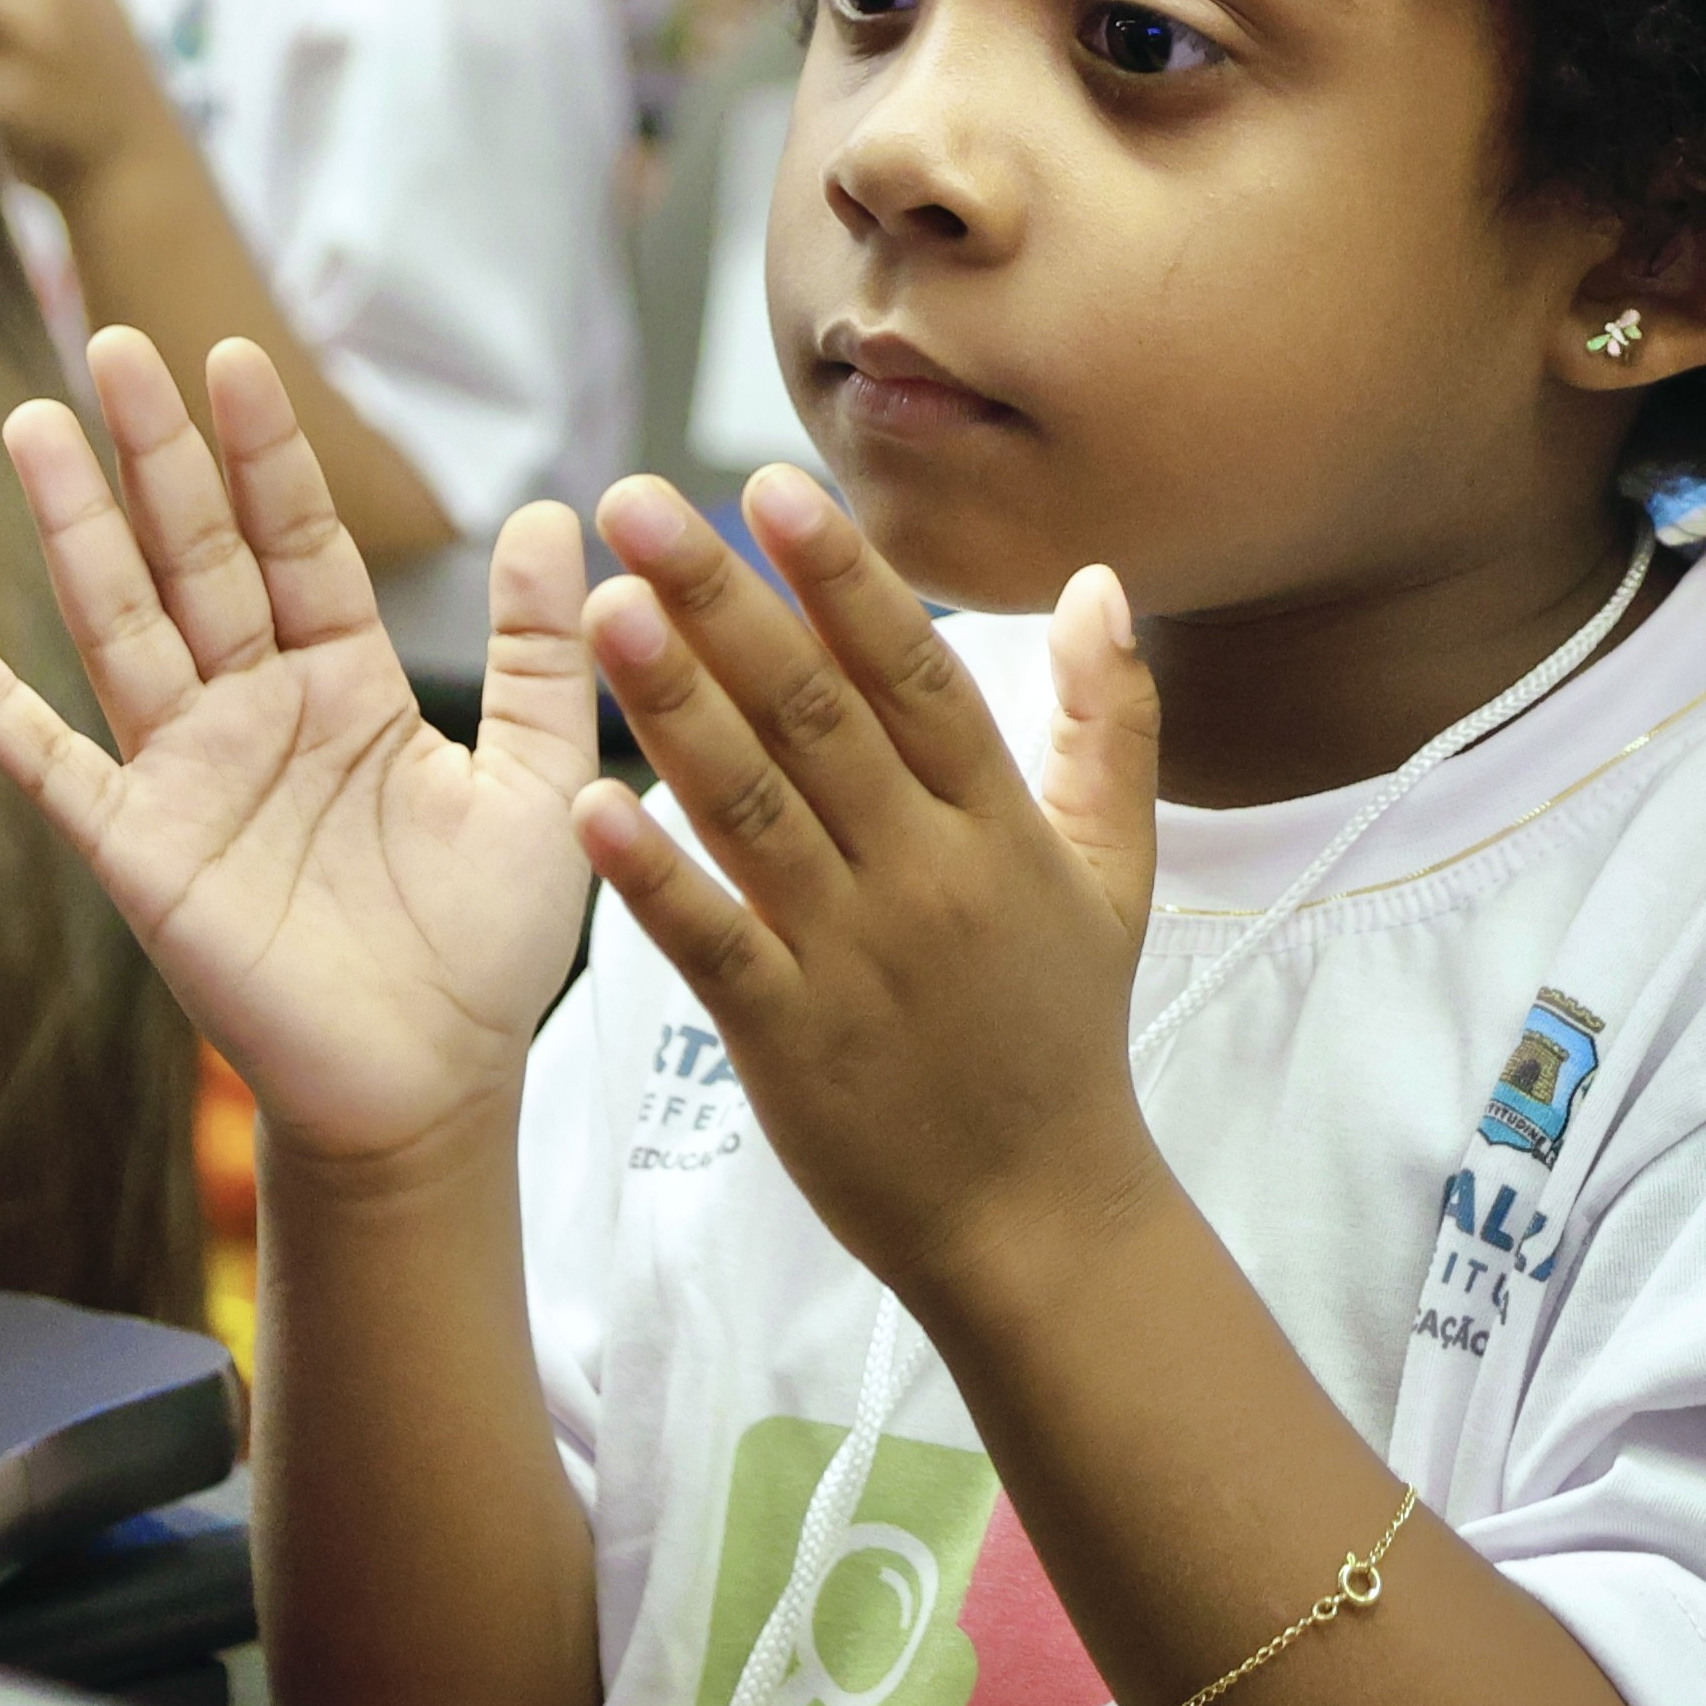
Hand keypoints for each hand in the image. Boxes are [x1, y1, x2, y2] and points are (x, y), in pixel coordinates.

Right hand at [0, 327, 601, 1170]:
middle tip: (115, 343)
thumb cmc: (486, 950)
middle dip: (158, 455)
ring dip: (75, 531)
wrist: (430, 1089)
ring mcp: (187, 777)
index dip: (266, 454)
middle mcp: (255, 711)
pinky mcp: (141, 854)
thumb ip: (540, 654)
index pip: (297, 542)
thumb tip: (557, 516)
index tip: (238, 357)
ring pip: (121, 627)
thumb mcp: (540, 779)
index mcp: (346, 685)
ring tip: (33, 425)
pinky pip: (53, 767)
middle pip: (194, 558)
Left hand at [571, 466, 1169, 1310]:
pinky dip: (654, 877)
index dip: (844, 576)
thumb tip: (1097, 580)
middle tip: (635, 504)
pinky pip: (715, 944)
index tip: (769, 484)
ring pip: (756, 811)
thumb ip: (1107, 721)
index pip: (915, 673)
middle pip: (818, 717)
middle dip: (724, 602)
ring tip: (599, 611)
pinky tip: (590, 803)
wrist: (1038, 1221)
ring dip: (675, 708)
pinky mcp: (789, 1043)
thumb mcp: (1116, 870)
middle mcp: (928, 877)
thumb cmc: (1062, 1032)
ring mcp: (857, 960)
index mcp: (999, 825)